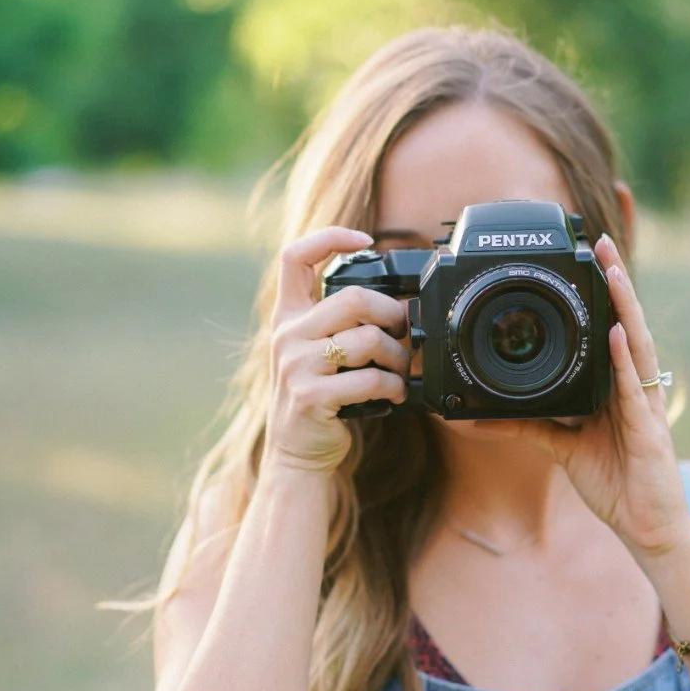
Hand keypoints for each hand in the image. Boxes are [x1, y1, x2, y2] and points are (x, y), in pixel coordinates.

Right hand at [265, 226, 411, 475]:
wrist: (297, 453)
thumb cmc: (318, 398)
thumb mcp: (315, 352)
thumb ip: (336, 322)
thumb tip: (395, 303)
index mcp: (288, 317)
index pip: (294, 257)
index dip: (329, 237)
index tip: (364, 239)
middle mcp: (286, 335)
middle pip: (353, 297)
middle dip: (392, 314)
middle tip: (402, 332)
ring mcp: (296, 366)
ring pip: (368, 339)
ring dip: (398, 357)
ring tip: (400, 371)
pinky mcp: (311, 396)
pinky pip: (369, 379)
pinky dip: (393, 386)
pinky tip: (395, 394)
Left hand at [482, 233, 689, 562]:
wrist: (646, 528)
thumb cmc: (615, 485)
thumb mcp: (562, 448)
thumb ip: (529, 426)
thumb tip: (484, 416)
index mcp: (618, 388)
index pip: (612, 330)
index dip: (604, 294)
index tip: (591, 258)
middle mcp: (636, 389)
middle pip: (626, 325)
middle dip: (616, 283)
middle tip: (603, 243)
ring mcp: (646, 407)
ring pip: (635, 346)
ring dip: (625, 307)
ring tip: (613, 271)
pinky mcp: (649, 431)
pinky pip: (635, 390)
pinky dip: (624, 360)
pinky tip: (617, 333)